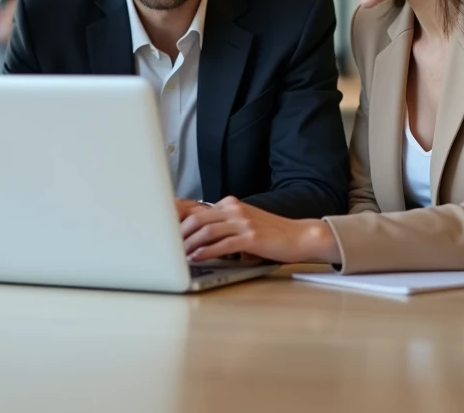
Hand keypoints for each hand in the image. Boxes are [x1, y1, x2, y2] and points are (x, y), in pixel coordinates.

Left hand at [180, 196, 340, 264]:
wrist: (300, 236)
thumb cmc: (271, 233)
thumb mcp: (245, 223)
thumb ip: (224, 225)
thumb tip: (197, 238)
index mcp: (231, 204)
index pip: (197, 209)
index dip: (178, 220)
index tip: (164, 231)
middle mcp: (235, 209)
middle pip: (197, 218)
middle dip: (179, 233)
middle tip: (167, 246)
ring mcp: (243, 222)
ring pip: (206, 230)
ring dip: (189, 244)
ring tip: (179, 255)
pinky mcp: (250, 237)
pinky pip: (222, 244)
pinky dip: (206, 251)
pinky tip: (197, 258)